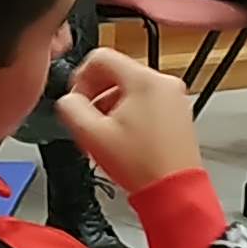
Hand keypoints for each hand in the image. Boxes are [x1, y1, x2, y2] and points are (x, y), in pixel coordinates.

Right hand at [59, 46, 202, 192]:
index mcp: (143, 79)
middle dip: (96, 96)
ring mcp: (174, 98)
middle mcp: (163, 82)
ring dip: (111, 108)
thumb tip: (67, 100)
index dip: (80, 78)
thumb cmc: (142, 165)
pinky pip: (147, 103)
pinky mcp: (179, 114)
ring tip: (105, 135)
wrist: (173, 190)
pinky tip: (123, 139)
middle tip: (88, 121)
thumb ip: (70, 108)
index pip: (100, 57)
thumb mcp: (91, 135)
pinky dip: (130, 115)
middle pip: (116, 73)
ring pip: (131, 89)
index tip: (77, 98)